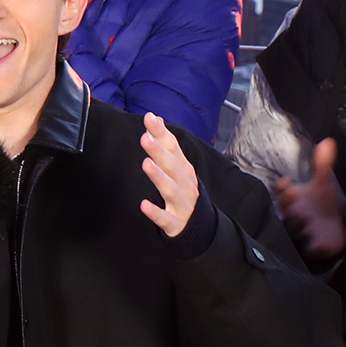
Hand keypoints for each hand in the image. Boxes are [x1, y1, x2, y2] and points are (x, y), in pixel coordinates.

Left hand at [137, 113, 202, 238]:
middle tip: (145, 138)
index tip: (149, 118)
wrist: (201, 228)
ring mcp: (182, 205)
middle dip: (160, 152)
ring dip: (159, 177)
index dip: (162, 133)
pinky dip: (156, 212)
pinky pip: (166, 219)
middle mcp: (185, 185)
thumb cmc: (184, 193)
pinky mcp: (176, 224)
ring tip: (146, 164)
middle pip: (173, 166)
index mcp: (185, 170)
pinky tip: (144, 205)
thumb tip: (155, 118)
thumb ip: (166, 144)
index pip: (173, 148)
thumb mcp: (178, 168)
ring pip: (171, 190)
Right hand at [271, 138, 345, 262]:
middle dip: (288, 202)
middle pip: (284, 212)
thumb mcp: (322, 186)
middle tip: (294, 192)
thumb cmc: (321, 207)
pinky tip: (317, 242)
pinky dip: (312, 247)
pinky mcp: (311, 251)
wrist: (331, 234)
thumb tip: (329, 141)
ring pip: (292, 232)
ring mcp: (300, 235)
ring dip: (296, 224)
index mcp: (293, 202)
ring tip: (305, 218)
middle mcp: (293, 218)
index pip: (282, 194)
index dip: (283, 188)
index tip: (287, 182)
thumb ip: (323, 166)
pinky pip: (308, 251)